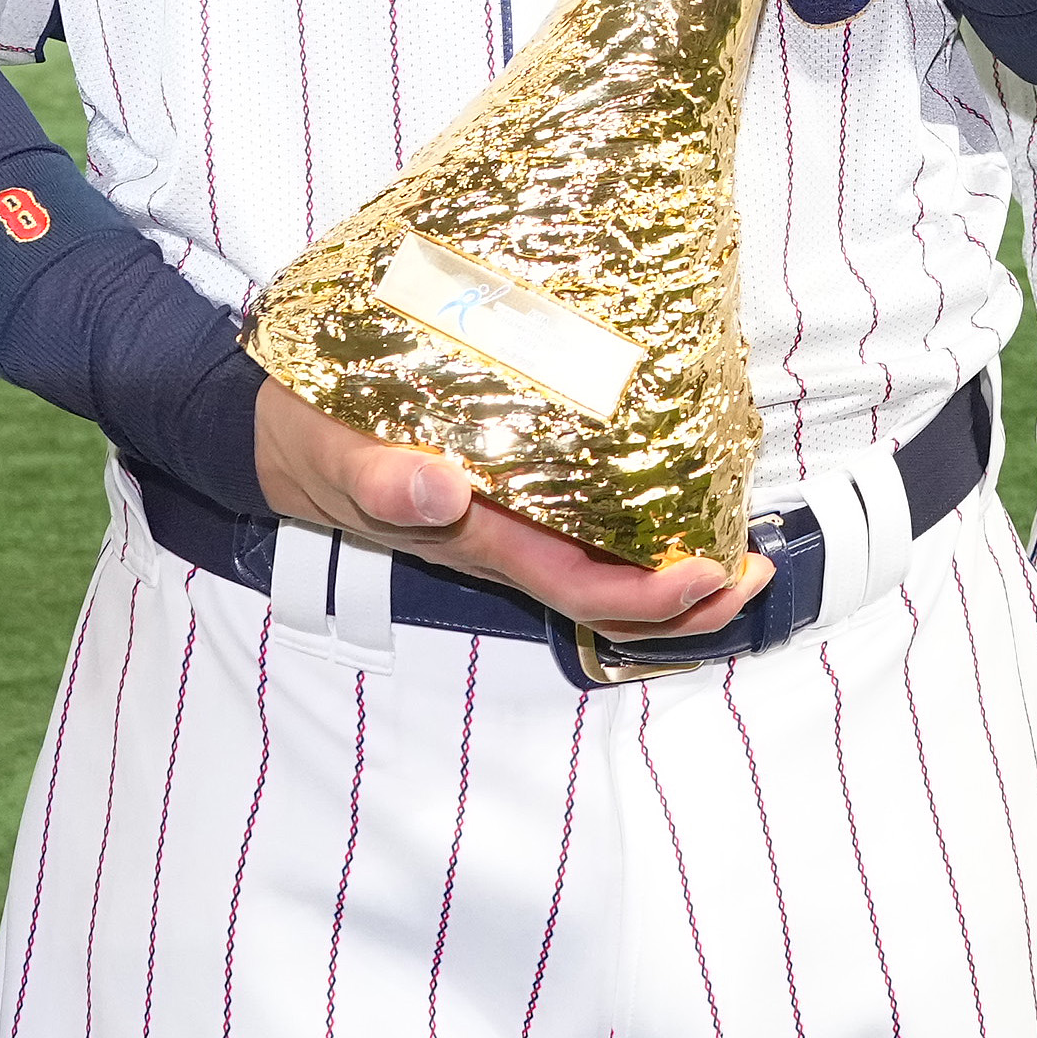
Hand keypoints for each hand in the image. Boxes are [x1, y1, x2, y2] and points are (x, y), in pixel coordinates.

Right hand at [250, 378, 769, 637]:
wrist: (281, 438)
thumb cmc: (313, 442)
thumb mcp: (335, 452)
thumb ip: (380, 478)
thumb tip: (441, 493)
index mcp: (478, 540)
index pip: (581, 587)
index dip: (652, 594)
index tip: (710, 568)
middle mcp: (507, 543)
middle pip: (614, 599)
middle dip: (692, 598)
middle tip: (755, 565)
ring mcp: (513, 526)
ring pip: (609, 572)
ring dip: (679, 572)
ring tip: (738, 540)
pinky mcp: (513, 498)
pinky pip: (588, 531)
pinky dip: (644, 527)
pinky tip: (676, 491)